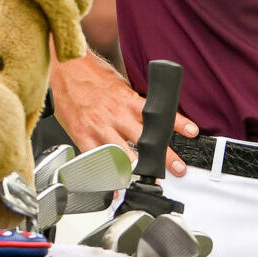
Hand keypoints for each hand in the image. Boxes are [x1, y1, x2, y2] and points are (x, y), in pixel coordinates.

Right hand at [49, 52, 198, 176]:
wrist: (65, 67)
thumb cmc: (90, 74)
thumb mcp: (118, 83)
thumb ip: (132, 102)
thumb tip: (148, 115)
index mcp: (126, 99)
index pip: (157, 114)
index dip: (177, 123)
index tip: (192, 131)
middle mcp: (115, 114)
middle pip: (145, 140)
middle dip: (165, 157)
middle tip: (179, 168)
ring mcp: (99, 127)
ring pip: (124, 154)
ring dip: (139, 170)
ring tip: (151, 181)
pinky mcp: (83, 136)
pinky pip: (98, 162)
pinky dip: (107, 178)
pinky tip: (116, 189)